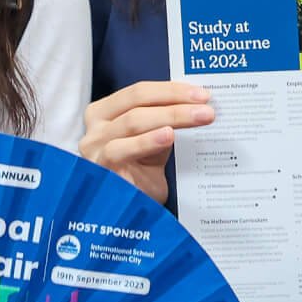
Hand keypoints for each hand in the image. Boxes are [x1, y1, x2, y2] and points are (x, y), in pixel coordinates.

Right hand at [78, 81, 212, 202]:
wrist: (128, 212)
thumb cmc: (140, 174)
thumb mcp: (153, 142)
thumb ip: (165, 122)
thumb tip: (198, 104)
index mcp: (106, 112)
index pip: (139, 92)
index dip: (171, 89)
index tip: (201, 94)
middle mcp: (95, 127)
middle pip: (137, 102)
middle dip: (175, 100)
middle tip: (206, 106)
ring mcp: (95, 147)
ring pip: (133, 121)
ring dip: (172, 116)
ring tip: (200, 117)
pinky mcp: (99, 168)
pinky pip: (122, 149)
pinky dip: (147, 140)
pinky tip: (169, 135)